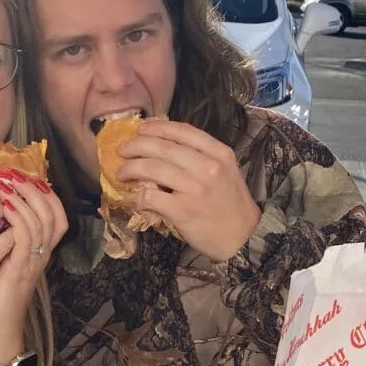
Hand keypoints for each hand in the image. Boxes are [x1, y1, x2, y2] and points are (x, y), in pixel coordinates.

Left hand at [0, 175, 67, 356]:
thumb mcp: (7, 260)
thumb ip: (9, 239)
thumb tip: (0, 213)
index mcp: (40, 251)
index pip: (57, 217)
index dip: (47, 195)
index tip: (29, 178)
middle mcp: (42, 255)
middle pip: (53, 214)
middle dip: (36, 191)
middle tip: (16, 175)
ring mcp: (33, 262)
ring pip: (41, 223)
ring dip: (25, 200)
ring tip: (8, 186)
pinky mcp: (20, 270)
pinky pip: (26, 240)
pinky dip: (18, 220)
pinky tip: (6, 208)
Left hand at [117, 118, 261, 260]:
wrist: (242, 237)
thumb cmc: (231, 204)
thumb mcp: (226, 170)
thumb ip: (202, 155)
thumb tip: (165, 145)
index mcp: (219, 153)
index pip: (183, 131)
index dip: (157, 128)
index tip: (141, 130)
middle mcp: (208, 166)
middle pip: (162, 147)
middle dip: (137, 146)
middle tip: (123, 150)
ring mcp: (194, 188)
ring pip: (152, 169)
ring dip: (131, 169)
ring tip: (122, 172)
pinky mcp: (183, 210)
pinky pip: (150, 197)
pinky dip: (137, 197)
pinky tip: (134, 198)